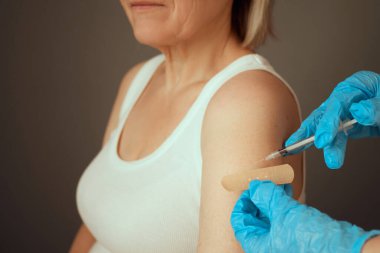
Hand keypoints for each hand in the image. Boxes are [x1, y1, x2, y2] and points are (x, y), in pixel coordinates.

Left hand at [231, 180, 379, 252]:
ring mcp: (282, 241)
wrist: (345, 249)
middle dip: (258, 198)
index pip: (240, 223)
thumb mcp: (283, 213)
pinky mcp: (295, 236)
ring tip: (275, 183)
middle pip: (254, 219)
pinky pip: (283, 217)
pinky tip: (286, 191)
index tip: (247, 189)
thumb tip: (255, 186)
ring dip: (271, 198)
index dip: (242, 203)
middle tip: (261, 183)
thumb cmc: (313, 241)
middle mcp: (269, 246)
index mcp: (259, 247)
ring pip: (270, 216)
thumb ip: (266, 197)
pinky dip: (282, 203)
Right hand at [286, 71, 379, 168]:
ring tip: (331, 160)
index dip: (329, 120)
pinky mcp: (353, 126)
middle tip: (321, 146)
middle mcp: (350, 97)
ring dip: (329, 144)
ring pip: (331, 126)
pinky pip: (339, 135)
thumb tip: (358, 111)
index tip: (325, 137)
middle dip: (321, 131)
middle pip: (328, 113)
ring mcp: (349, 112)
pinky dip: (332, 144)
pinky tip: (314, 148)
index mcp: (359, 84)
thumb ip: (376, 107)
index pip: (338, 101)